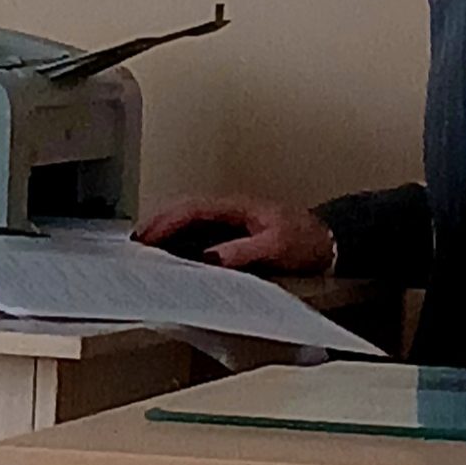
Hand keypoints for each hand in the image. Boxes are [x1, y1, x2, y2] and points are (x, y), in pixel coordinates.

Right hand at [133, 193, 337, 275]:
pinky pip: (200, 233)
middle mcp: (230, 211)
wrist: (330, 242)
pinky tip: (174, 255)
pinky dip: (181, 240)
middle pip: (184, 210)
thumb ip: (243, 252)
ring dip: (167, 231)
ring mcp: (232, 221)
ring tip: (146, 248)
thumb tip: (209, 257)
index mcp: (237, 207)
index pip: (192, 209)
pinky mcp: (235, 234)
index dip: (167, 222)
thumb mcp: (276, 247)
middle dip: (158, 223)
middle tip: (135, 243)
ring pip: (190, 220)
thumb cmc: (307, 240)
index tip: (148, 237)